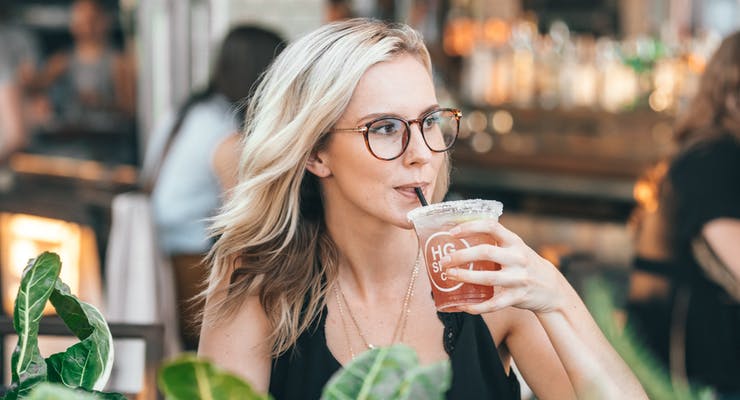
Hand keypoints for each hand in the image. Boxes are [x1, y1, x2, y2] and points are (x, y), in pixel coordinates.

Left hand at [439, 219, 569, 314]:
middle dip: (461, 256)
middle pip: (486, 253)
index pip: (491, 226)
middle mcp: (518, 258)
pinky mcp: (518, 297)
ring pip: (488, 278)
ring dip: (465, 277)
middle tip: (444, 261)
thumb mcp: (515, 248)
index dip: (470, 227)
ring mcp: (519, 278)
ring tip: (449, 276)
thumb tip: (460, 237)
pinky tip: (464, 305)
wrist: (552, 288)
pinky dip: (477, 306)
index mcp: (514, 242)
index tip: (452, 232)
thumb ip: (495, 242)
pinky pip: (494, 304)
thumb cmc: (524, 264)